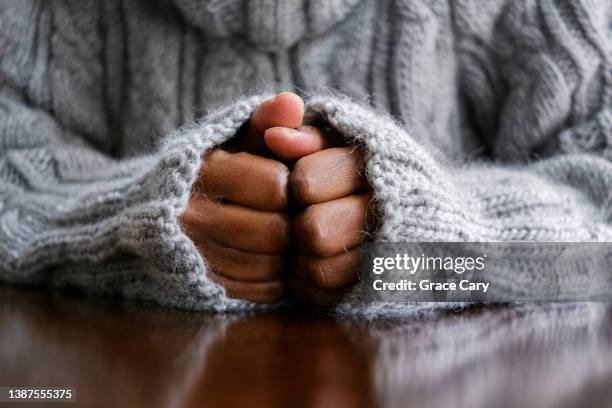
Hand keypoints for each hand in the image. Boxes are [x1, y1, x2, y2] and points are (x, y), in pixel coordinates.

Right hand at [180, 93, 303, 303]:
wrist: (147, 216)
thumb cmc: (204, 171)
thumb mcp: (229, 139)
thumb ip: (263, 121)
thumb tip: (293, 102)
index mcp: (202, 172)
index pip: (275, 186)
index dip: (288, 185)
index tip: (282, 182)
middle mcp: (192, 217)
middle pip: (275, 231)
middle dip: (289, 222)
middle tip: (286, 214)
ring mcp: (195, 257)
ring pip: (270, 265)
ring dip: (285, 253)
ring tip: (277, 236)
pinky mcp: (204, 288)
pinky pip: (261, 292)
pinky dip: (275, 278)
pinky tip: (269, 260)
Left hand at [289, 146, 372, 305]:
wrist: (408, 211)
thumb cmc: (352, 172)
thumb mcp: (333, 143)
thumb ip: (304, 135)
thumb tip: (274, 139)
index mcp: (374, 165)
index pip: (306, 181)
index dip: (297, 184)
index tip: (305, 184)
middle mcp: (387, 210)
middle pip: (314, 231)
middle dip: (301, 225)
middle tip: (305, 218)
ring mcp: (386, 253)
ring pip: (320, 270)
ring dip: (301, 260)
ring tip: (305, 244)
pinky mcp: (379, 285)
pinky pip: (326, 296)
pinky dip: (310, 285)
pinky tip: (314, 264)